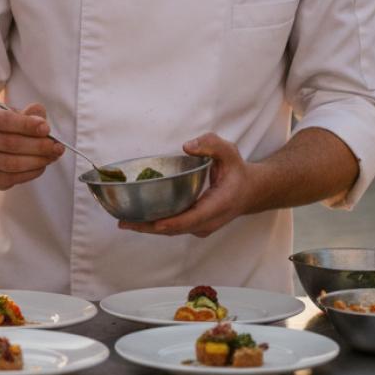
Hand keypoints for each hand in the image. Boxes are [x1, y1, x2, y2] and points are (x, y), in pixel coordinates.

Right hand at [0, 101, 63, 190]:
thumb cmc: (5, 125)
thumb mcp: (15, 112)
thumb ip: (30, 113)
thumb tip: (42, 121)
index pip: (5, 120)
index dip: (27, 125)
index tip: (46, 128)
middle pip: (10, 144)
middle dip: (38, 146)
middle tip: (56, 146)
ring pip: (12, 163)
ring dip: (37, 161)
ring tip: (52, 156)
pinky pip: (13, 178)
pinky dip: (32, 172)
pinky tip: (42, 165)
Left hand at [118, 133, 254, 238]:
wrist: (249, 192)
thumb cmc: (237, 170)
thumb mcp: (229, 152)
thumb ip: (211, 144)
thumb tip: (187, 146)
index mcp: (218, 205)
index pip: (193, 218)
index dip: (172, 222)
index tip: (154, 223)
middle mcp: (209, 221)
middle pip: (176, 229)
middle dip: (150, 227)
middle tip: (124, 222)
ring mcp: (202, 226)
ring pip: (172, 231)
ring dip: (149, 228)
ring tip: (124, 222)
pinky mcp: (195, 226)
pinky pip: (173, 227)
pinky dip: (155, 224)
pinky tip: (137, 218)